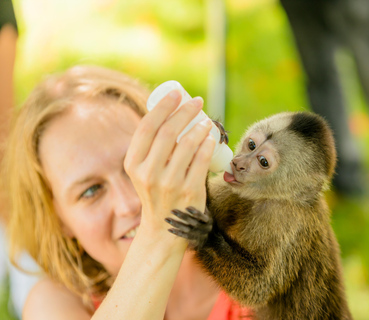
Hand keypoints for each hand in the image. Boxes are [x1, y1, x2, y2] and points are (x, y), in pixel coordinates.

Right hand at [124, 90, 215, 235]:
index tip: (176, 93)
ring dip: (199, 126)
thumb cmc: (156, 191)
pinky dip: (208, 145)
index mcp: (133, 163)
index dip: (163, 106)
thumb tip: (171, 113)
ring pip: (187, 145)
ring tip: (206, 121)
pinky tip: (210, 137)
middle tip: (197, 102)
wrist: (163, 227)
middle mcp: (148, 173)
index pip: (147, 127)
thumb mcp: (143, 170)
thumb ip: (151, 148)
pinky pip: (201, 161)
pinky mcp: (189, 192)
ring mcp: (169, 183)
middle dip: (185, 111)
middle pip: (168, 132)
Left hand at [165, 206, 212, 249]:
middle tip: (172, 211)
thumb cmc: (204, 219)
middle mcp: (205, 228)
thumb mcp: (206, 212)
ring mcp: (199, 235)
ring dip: (177, 224)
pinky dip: (177, 233)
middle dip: (182, 216)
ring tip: (167, 219)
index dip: (195, 212)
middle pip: (193, 223)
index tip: (187, 208)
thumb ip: (201, 204)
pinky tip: (169, 229)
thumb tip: (195, 189)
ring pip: (187, 230)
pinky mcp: (193, 240)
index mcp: (208, 220)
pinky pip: (184, 237)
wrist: (210, 237)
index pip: (202, 216)